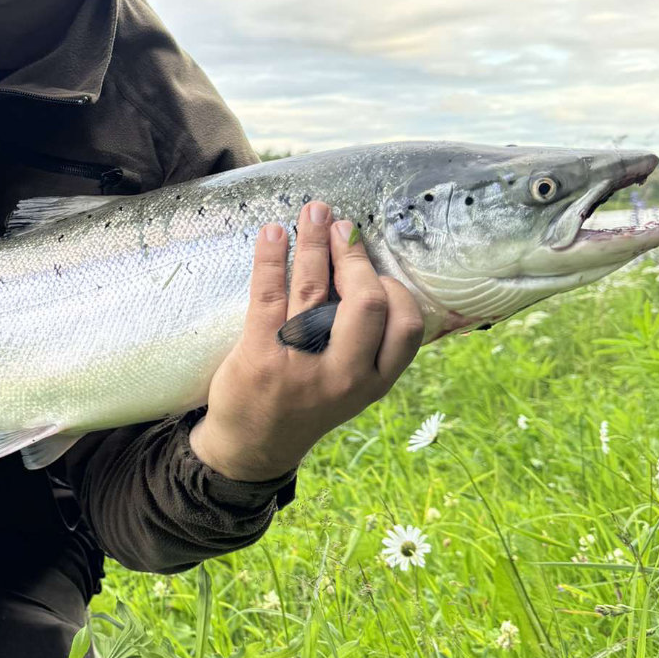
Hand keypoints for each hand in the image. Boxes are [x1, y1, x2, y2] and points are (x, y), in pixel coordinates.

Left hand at [188, 200, 423, 479]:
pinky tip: (273, 233)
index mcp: (373, 382)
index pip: (405, 325)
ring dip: (315, 241)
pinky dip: (272, 257)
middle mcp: (343, 375)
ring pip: (314, 289)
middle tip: (340, 226)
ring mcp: (300, 366)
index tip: (373, 267)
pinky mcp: (259, 356)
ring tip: (313, 211)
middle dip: (354, 255)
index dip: (393, 288)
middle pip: (366, 302)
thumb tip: (371, 271)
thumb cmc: (308, 402)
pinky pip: (268, 294)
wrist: (252, 446)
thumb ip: (369, 343)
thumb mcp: (353, 385)